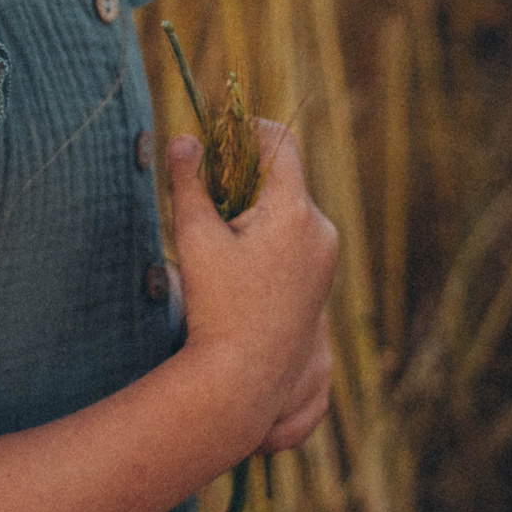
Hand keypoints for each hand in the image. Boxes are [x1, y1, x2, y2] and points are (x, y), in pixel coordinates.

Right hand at [163, 118, 338, 444]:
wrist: (244, 381)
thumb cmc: (216, 307)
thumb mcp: (194, 237)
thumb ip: (189, 182)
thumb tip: (185, 139)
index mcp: (294, 210)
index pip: (279, 142)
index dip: (248, 130)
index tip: (219, 139)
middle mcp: (322, 229)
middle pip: (282, 179)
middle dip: (244, 182)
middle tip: (207, 203)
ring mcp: (326, 259)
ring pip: (289, 212)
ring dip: (256, 214)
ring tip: (220, 246)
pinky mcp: (322, 283)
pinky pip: (297, 241)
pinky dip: (269, 240)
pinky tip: (240, 270)